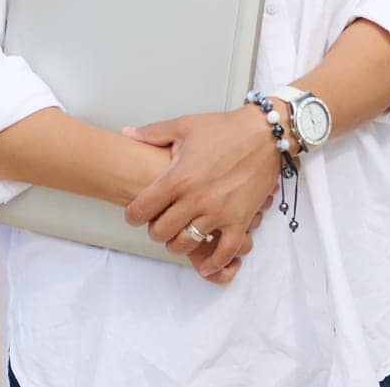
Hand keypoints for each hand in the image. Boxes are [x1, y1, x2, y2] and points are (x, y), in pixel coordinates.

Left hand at [122, 107, 283, 279]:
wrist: (263, 133)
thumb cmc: (224, 128)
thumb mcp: (184, 125)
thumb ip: (152, 133)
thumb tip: (126, 133)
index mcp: (179, 178)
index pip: (142, 209)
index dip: (133, 215)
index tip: (135, 214)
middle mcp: (196, 199)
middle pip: (161, 232)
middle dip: (155, 230)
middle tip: (159, 222)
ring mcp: (219, 212)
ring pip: (186, 244)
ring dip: (177, 244)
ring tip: (178, 236)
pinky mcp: (240, 219)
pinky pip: (225, 251)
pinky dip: (214, 263)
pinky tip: (206, 265)